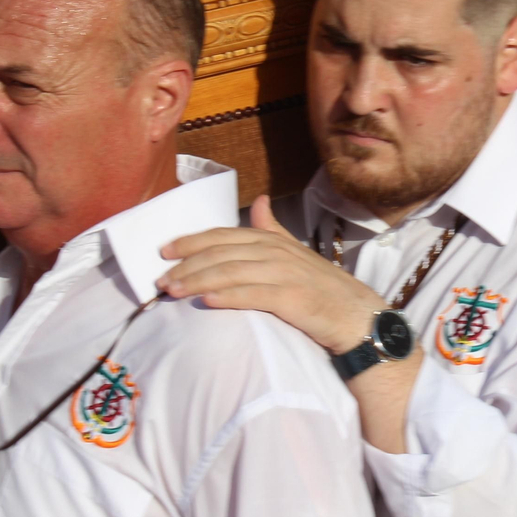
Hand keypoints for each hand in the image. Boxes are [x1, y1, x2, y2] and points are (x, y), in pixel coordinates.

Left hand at [159, 195, 388, 354]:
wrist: (356, 314)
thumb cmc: (322, 286)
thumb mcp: (295, 251)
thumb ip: (272, 228)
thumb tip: (258, 201)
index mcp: (272, 240)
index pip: (223, 235)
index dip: (191, 241)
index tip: (163, 251)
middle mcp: (276, 252)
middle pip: (221, 253)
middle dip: (186, 265)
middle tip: (159, 280)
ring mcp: (285, 274)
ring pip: (230, 273)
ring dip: (197, 281)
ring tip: (173, 291)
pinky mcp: (292, 298)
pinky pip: (253, 295)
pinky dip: (227, 297)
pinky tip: (207, 302)